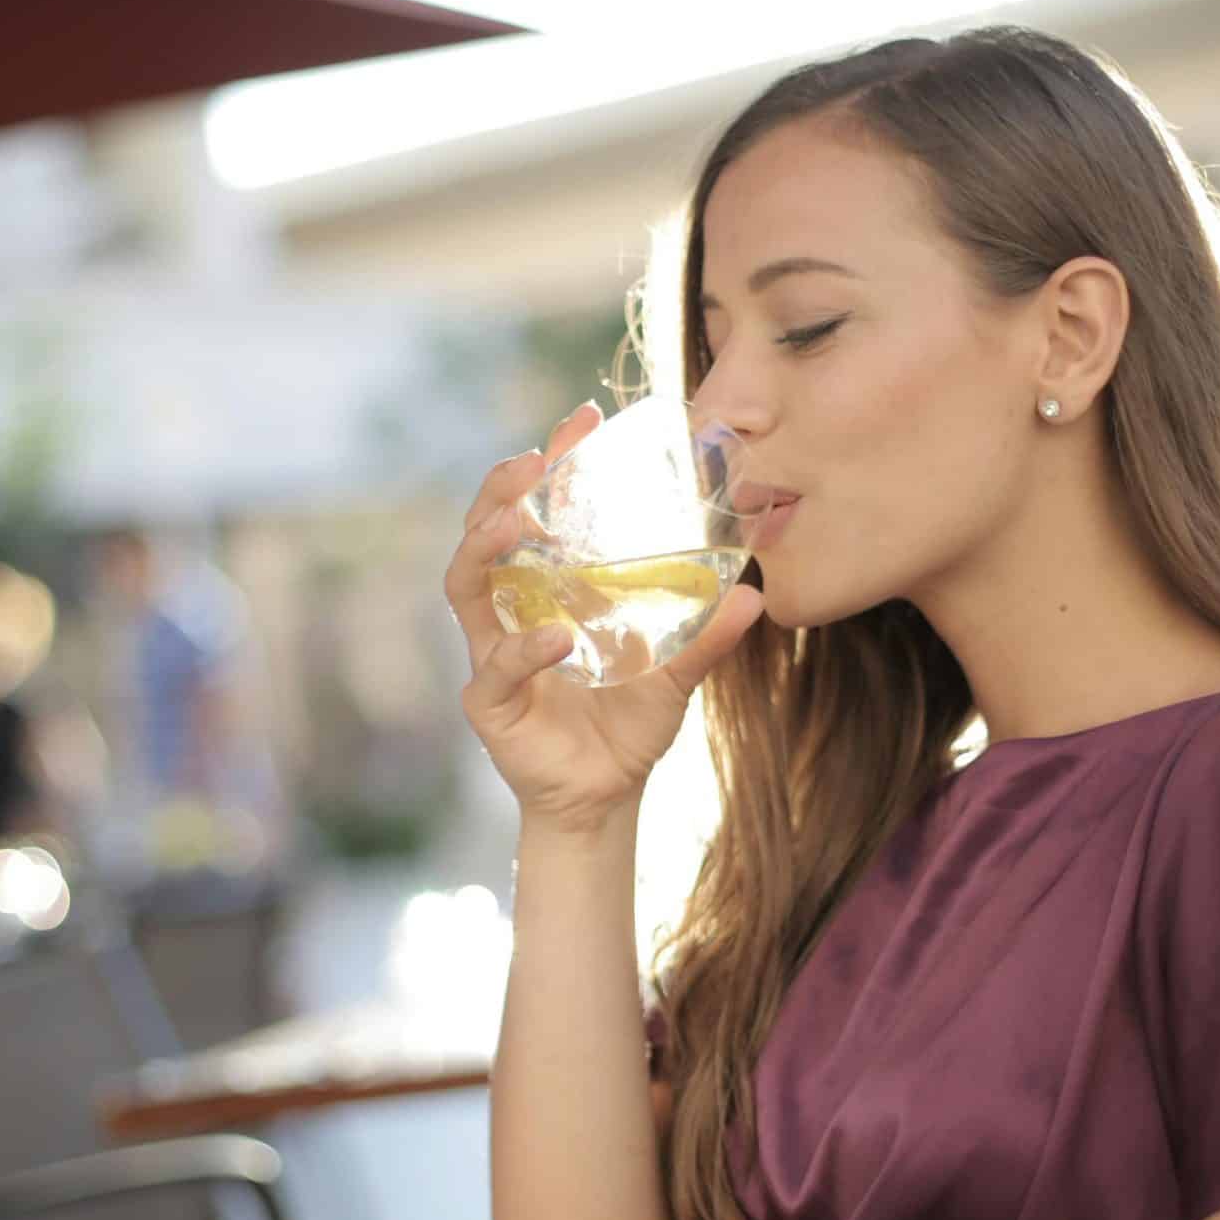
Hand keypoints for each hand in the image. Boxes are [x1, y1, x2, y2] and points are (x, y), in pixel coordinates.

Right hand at [443, 401, 765, 834]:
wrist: (606, 800)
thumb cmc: (629, 727)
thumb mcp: (674, 675)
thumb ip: (705, 636)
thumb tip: (753, 595)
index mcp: (550, 587)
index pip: (538, 510)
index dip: (553, 463)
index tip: (582, 419)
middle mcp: (513, 609)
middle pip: (484, 531)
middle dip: (501, 491)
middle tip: (533, 462)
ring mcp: (492, 652)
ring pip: (466, 584)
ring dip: (487, 547)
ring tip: (518, 524)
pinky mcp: (489, 701)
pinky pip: (497, 665)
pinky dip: (526, 648)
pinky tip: (558, 635)